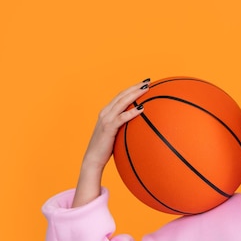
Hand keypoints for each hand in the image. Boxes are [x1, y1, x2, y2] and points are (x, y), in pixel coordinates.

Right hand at [72, 79, 149, 206]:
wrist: (93, 159)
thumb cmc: (106, 149)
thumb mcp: (116, 135)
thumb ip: (124, 128)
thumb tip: (139, 128)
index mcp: (107, 112)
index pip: (120, 96)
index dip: (131, 89)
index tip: (143, 84)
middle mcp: (105, 113)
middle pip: (122, 95)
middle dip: (135, 87)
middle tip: (148, 82)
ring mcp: (106, 119)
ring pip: (122, 102)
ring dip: (134, 94)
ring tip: (146, 89)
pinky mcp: (108, 128)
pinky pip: (122, 118)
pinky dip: (131, 112)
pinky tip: (141, 109)